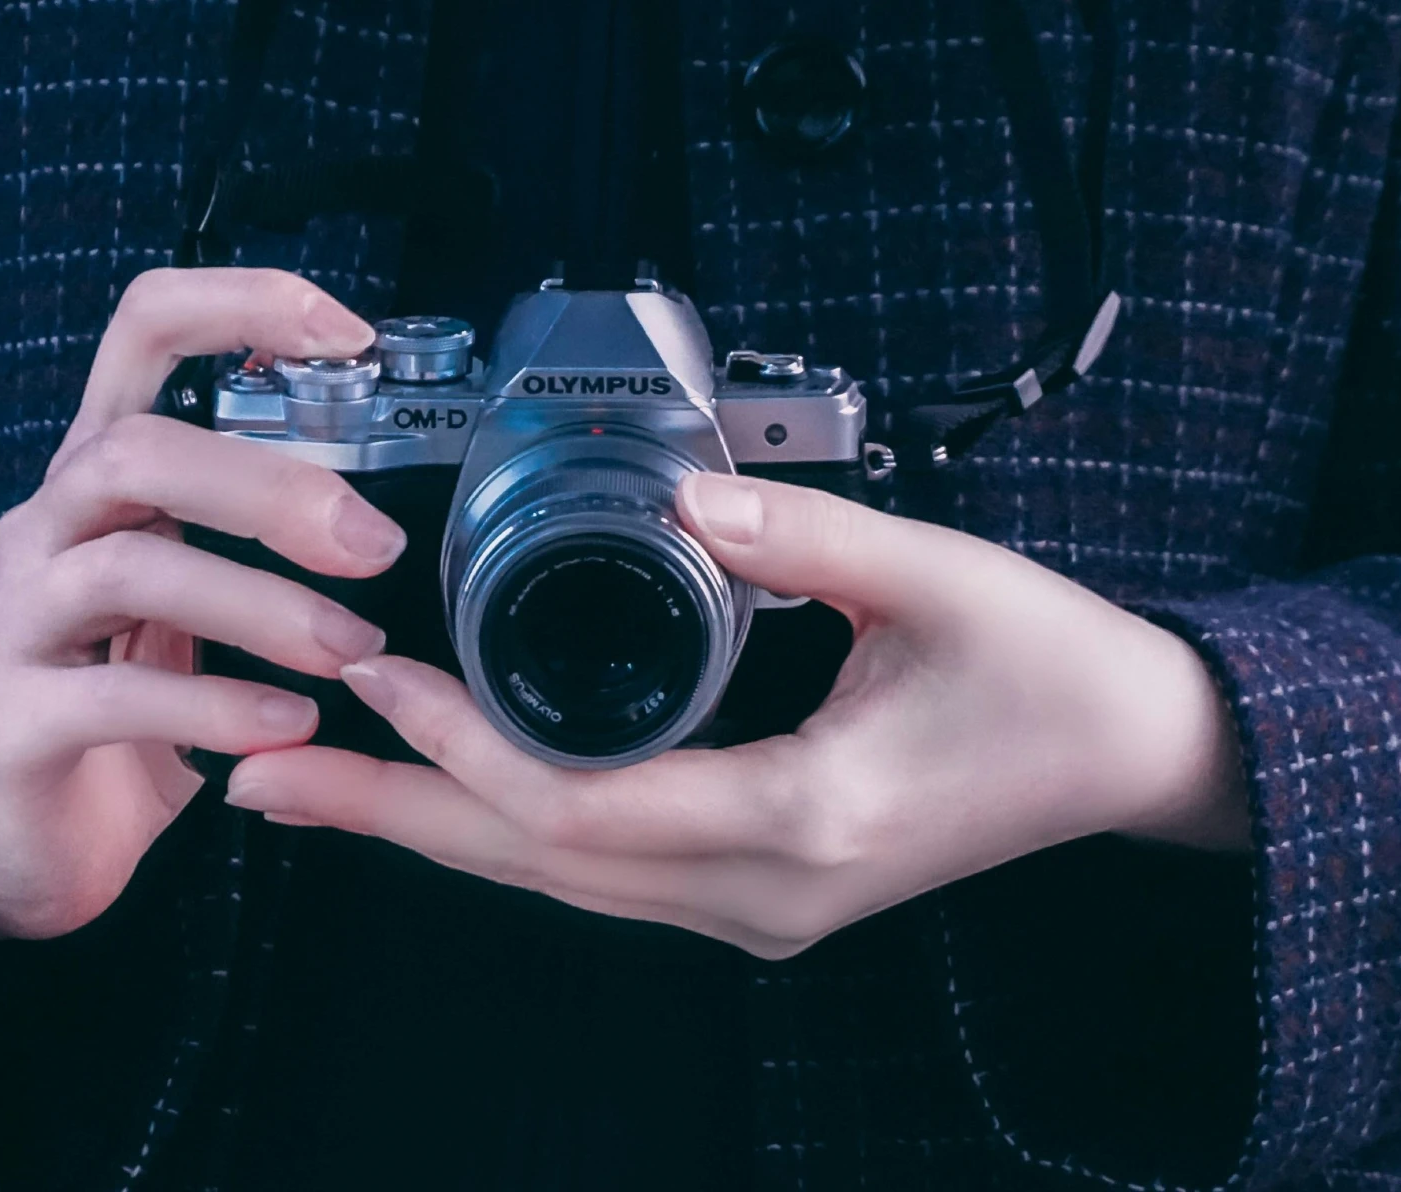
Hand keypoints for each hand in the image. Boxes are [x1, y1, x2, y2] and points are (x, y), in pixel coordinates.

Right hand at [0, 268, 407, 940]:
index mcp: (100, 475)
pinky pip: (112, 699)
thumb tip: (400, 504)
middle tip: (372, 547)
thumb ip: (260, 539)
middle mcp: (45, 529)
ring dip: (257, 606)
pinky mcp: (10, 724)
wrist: (33, 843)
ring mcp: (14, 624)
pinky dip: (214, 708)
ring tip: (349, 651)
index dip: (241, 306)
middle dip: (268, 488)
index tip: (352, 335)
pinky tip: (289, 728)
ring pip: (128, 571)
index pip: (144, 331)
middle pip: (135, 451)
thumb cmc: (136, 706)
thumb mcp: (200, 602)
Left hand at [221, 471, 1248, 958]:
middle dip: (392, 813)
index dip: (462, 751)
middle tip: (263, 768)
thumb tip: (680, 490)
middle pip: (537, 865)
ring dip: (431, 828)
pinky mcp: (762, 893)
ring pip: (558, 883)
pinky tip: (436, 795)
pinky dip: (504, 832)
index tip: (373, 681)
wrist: (1137, 755)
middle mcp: (768, 891)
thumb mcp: (943, 580)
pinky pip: (601, 874)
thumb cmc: (1056, 671)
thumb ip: (806, 534)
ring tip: (310, 784)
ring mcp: (762, 910)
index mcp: (806, 819)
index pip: (586, 806)